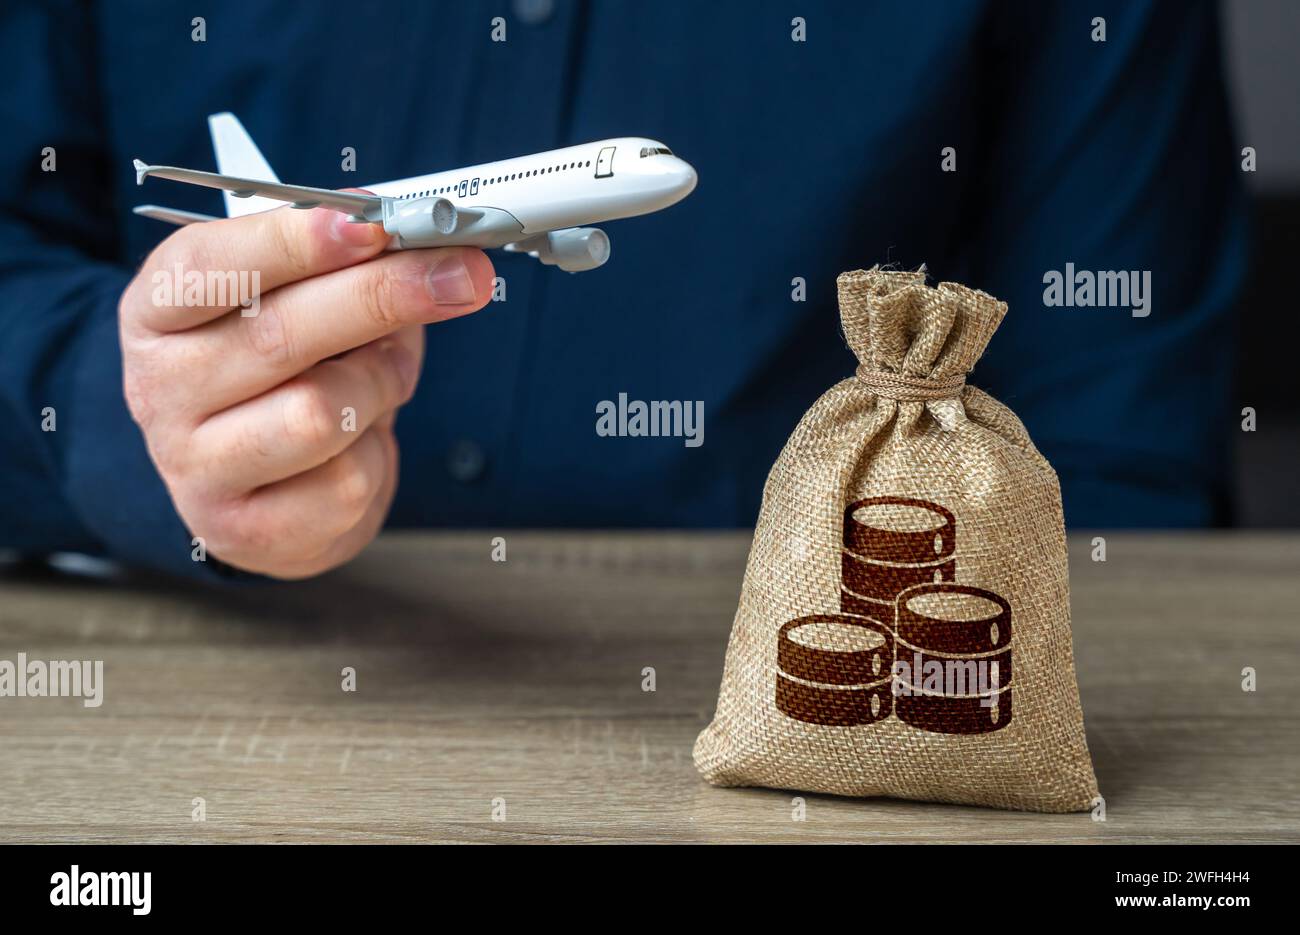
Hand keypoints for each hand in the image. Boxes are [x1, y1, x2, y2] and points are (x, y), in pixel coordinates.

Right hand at [118, 202, 494, 577]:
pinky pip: (345, 481)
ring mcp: (195, 467)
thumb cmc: (285, 370)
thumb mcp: (299, 302)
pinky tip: (362, 437)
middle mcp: (159, 389)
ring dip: (380, 384)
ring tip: (388, 372)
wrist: (260, 485)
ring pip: (319, 413)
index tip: (371, 225)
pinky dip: (375, 449)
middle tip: (460, 275)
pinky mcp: (244, 530)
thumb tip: (421, 246)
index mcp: (157, 313)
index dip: (295, 242)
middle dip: (383, 296)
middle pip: (280, 335)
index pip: (211, 267)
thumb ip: (346, 267)